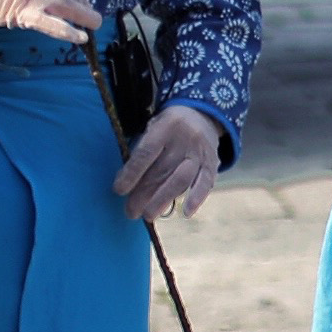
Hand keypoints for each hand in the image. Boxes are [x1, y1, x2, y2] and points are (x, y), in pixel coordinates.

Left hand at [113, 105, 220, 221]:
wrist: (202, 115)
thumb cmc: (167, 127)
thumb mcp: (152, 129)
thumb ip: (141, 151)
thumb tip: (126, 184)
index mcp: (166, 126)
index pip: (146, 153)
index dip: (132, 173)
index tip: (119, 191)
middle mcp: (186, 138)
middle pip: (163, 170)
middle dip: (145, 193)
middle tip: (131, 212)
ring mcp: (201, 152)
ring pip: (182, 179)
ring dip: (163, 199)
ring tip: (148, 216)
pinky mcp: (212, 163)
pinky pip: (206, 182)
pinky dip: (197, 198)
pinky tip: (186, 213)